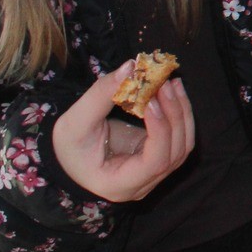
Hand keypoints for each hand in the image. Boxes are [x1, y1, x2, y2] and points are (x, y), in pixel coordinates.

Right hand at [52, 63, 195, 201]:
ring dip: (181, 111)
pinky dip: (179, 114)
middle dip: (174, 114)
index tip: (151, 100)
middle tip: (164, 82)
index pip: (154, 163)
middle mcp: (142, 184)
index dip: (160, 130)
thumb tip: (131, 67)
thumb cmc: (69, 146)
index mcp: (120, 184)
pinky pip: (178, 137)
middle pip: (175, 152)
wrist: (68, 156)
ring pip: (182, 145)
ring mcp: (154, 173)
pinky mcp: (159, 157)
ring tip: (171, 83)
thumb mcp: (75, 122)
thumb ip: (101, 95)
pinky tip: (172, 91)